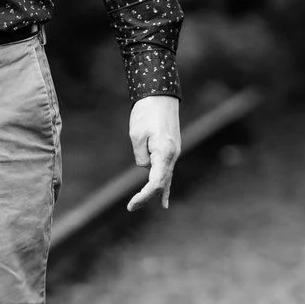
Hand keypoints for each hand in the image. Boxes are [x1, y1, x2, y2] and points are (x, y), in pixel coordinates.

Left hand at [126, 94, 180, 211]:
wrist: (161, 95)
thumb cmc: (147, 113)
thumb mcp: (136, 136)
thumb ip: (141, 156)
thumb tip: (145, 166)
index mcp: (164, 153)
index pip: (155, 183)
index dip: (144, 196)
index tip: (131, 205)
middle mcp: (172, 155)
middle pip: (161, 183)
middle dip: (146, 196)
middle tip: (130, 208)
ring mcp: (173, 152)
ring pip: (165, 178)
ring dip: (154, 192)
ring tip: (139, 205)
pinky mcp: (171, 149)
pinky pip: (167, 172)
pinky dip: (164, 186)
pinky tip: (164, 200)